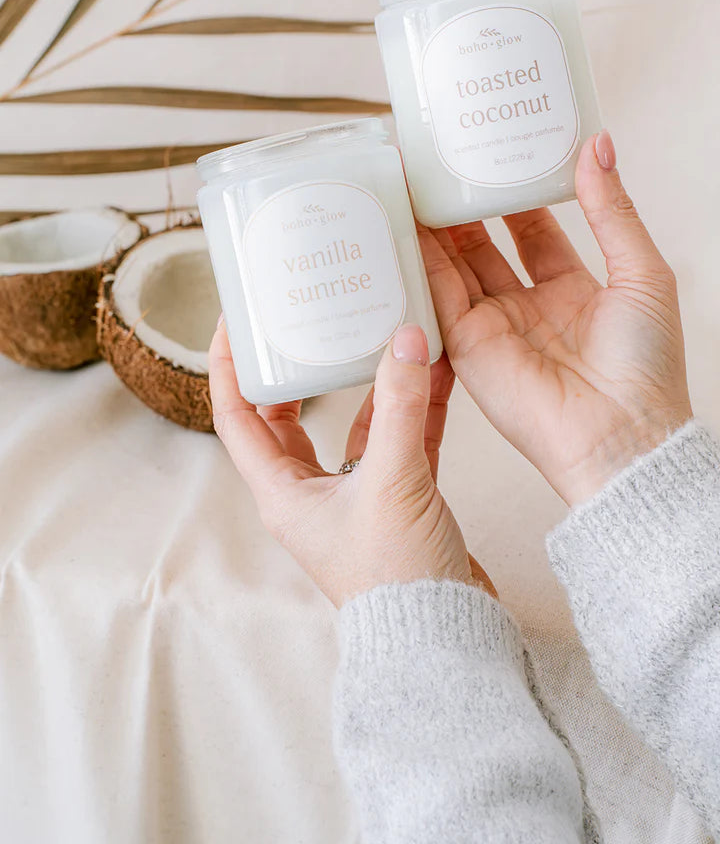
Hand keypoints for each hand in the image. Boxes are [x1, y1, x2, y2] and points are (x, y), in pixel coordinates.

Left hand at [209, 322, 492, 606]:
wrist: (443, 635)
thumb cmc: (396, 577)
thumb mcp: (393, 481)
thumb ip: (400, 406)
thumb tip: (405, 338)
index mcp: (282, 491)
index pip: (238, 417)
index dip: (229, 368)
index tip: (235, 323)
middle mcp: (310, 492)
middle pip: (292, 416)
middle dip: (303, 368)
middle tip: (310, 323)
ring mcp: (354, 496)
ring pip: (355, 424)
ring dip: (373, 382)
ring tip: (386, 333)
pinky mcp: (397, 500)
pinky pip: (400, 441)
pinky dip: (414, 408)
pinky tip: (433, 371)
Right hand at [419, 132, 691, 506]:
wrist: (621, 435)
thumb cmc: (645, 366)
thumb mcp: (641, 272)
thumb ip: (612, 210)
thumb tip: (597, 146)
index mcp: (572, 290)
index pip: (533, 229)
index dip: (514, 193)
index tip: (497, 154)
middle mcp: (527, 307)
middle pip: (484, 244)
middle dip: (462, 205)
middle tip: (442, 163)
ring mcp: (493, 327)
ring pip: (454, 266)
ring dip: (433, 227)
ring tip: (412, 181)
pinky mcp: (466, 347)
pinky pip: (437, 296)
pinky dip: (419, 261)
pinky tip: (405, 226)